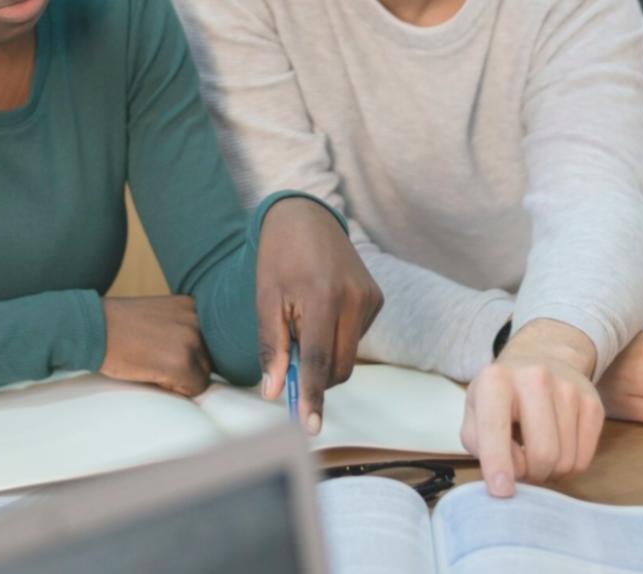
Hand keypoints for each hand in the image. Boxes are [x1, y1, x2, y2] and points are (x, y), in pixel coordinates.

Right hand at [100, 295, 211, 395]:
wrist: (93, 328)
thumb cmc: (118, 325)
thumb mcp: (158, 315)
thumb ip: (181, 328)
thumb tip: (199, 356)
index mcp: (191, 305)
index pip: (208, 341)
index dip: (186, 353)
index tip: (164, 350)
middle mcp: (196, 319)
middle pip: (208, 358)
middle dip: (186, 367)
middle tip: (155, 360)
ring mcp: (191, 340)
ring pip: (203, 375)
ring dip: (181, 378)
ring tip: (153, 366)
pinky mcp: (181, 363)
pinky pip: (194, 389)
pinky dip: (175, 389)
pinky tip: (153, 374)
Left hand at [255, 197, 383, 433]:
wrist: (306, 217)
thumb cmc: (279, 257)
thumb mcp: (265, 298)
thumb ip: (270, 346)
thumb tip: (273, 391)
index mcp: (322, 297)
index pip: (318, 361)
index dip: (312, 396)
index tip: (308, 426)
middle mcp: (354, 299)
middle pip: (338, 367)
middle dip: (315, 379)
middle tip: (287, 368)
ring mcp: (371, 299)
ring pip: (348, 355)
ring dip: (324, 356)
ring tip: (301, 325)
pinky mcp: (378, 298)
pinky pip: (356, 337)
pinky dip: (335, 339)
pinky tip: (320, 313)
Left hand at [461, 319, 603, 497]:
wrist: (541, 359)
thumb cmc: (500, 396)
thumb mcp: (475, 413)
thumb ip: (481, 444)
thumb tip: (511, 473)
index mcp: (495, 380)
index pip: (496, 428)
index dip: (498, 464)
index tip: (501, 491)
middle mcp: (535, 378)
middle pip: (542, 454)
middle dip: (531, 475)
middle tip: (521, 469)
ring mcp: (569, 389)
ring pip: (565, 461)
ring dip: (548, 472)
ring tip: (535, 453)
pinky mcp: (593, 403)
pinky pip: (584, 460)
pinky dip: (567, 467)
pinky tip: (556, 448)